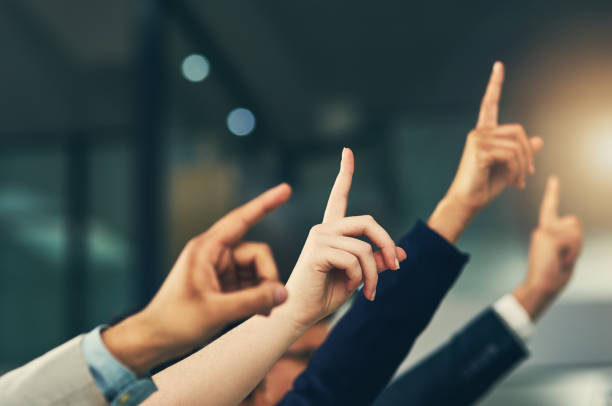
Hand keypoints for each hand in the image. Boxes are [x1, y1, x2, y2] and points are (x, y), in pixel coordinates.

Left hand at [102, 184, 291, 373]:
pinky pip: (251, 283)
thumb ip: (254, 301)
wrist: (156, 339)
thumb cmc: (176, 321)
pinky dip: (258, 296)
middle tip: (269, 303)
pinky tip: (259, 312)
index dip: (266, 204)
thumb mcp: (217, 312)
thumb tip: (283, 293)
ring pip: (256, 270)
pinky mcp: (223, 284)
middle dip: (267, 276)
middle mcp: (215, 254)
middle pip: (256, 254)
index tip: (286, 189)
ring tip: (261, 312)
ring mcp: (220, 269)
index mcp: (207, 249)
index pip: (241, 219)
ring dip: (263, 290)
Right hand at [283, 148, 406, 328]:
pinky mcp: (318, 250)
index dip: (345, 172)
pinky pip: (354, 259)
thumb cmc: (325, 296)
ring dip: (373, 274)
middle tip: (396, 266)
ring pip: (364, 248)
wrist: (299, 314)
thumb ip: (375, 262)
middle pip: (367, 222)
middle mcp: (324, 228)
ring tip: (368, 291)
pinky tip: (351, 289)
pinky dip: (360, 278)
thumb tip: (400, 254)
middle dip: (387, 243)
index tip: (347, 151)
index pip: (339, 196)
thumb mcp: (358, 277)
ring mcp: (319, 237)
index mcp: (331, 231)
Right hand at [429, 61, 543, 242]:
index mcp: (483, 133)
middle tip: (529, 174)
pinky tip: (513, 183)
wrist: (468, 202)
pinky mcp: (479, 151)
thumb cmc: (484, 186)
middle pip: (518, 130)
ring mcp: (477, 140)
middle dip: (528, 153)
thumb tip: (538, 139)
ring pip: (516, 144)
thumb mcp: (509, 167)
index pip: (489, 104)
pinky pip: (510, 155)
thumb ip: (521, 152)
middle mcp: (478, 133)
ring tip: (520, 182)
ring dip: (524, 166)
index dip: (494, 84)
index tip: (498, 65)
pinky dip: (517, 170)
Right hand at [513, 176, 582, 319]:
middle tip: (565, 256)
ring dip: (575, 247)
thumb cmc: (552, 276)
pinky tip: (560, 260)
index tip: (554, 179)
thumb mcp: (562, 254)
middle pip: (574, 222)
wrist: (540, 287)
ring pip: (574, 230)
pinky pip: (572, 238)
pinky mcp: (548, 236)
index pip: (549, 208)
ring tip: (562, 259)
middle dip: (577, 239)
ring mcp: (544, 231)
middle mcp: (542, 229)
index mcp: (544, 232)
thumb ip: (566, 239)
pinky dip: (572, 251)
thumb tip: (571, 223)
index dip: (552, 193)